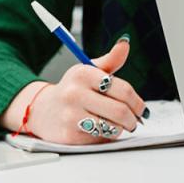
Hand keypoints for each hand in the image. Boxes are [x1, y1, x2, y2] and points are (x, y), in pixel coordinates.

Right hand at [0, 39, 146, 144]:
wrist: (41, 111)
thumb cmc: (72, 89)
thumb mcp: (88, 71)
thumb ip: (110, 60)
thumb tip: (125, 43)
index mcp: (82, 74)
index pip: (123, 89)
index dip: (137, 101)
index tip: (142, 108)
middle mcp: (74, 93)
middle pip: (120, 110)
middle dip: (134, 118)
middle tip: (136, 120)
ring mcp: (70, 116)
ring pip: (112, 127)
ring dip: (121, 128)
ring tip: (120, 125)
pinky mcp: (68, 136)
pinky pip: (99, 139)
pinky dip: (106, 137)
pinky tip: (102, 130)